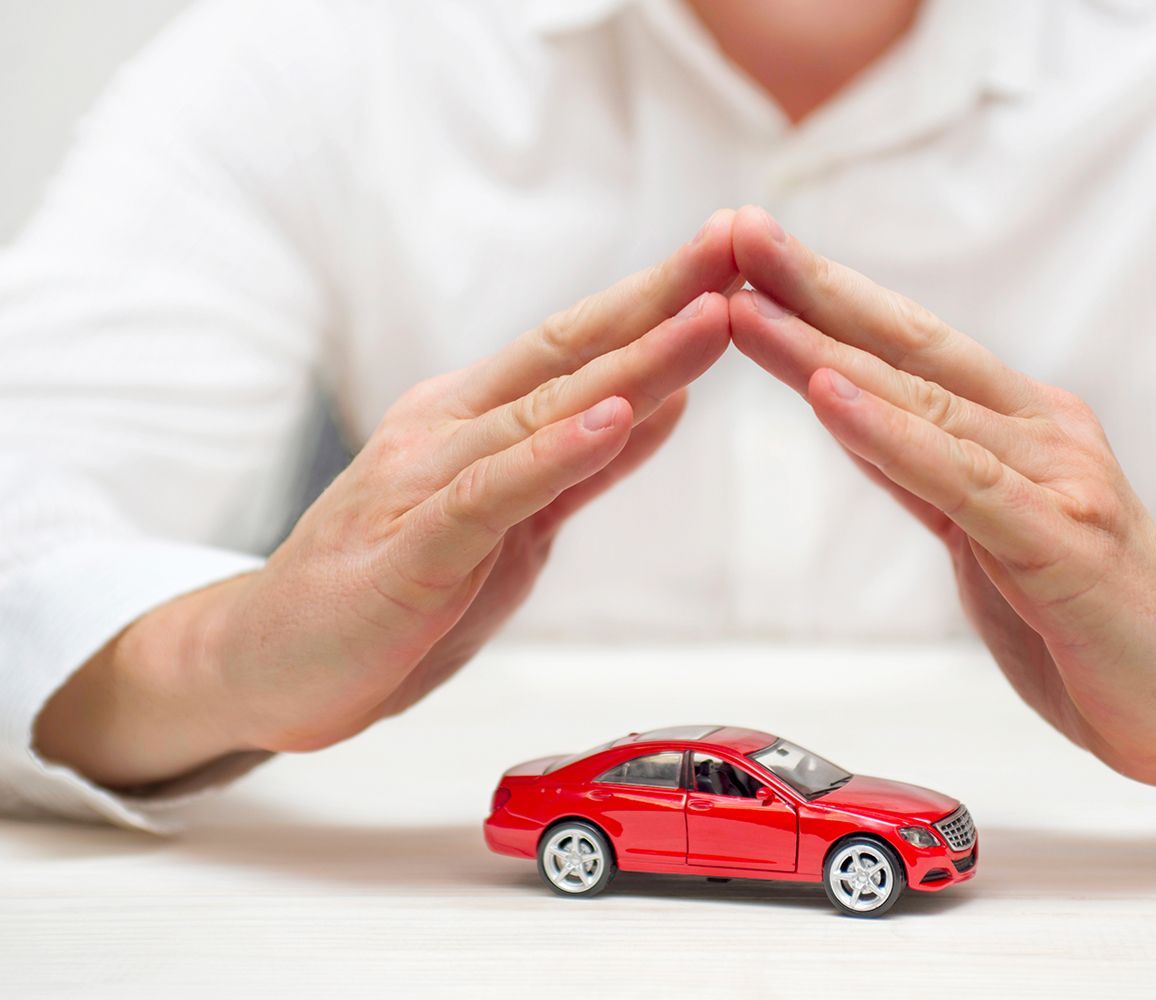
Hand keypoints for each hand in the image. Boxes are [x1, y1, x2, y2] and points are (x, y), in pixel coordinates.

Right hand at [36, 211, 740, 785]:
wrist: (268, 660)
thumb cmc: (394, 590)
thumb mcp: (512, 523)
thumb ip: (580, 465)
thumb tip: (661, 399)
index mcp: (474, 417)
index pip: (579, 344)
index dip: (660, 299)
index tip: (736, 255)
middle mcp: (449, 428)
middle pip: (570, 352)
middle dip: (663, 298)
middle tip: (740, 243)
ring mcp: (427, 480)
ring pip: (545, 409)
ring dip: (635, 362)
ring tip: (710, 317)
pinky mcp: (413, 548)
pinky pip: (492, 492)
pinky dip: (554, 453)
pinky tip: (612, 420)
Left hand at [727, 206, 1155, 823]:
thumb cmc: (1093, 621)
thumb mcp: (989, 536)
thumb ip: (928, 471)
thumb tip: (851, 411)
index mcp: (1022, 428)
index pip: (907, 349)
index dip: (825, 297)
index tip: (745, 254)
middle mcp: (1043, 434)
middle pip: (910, 349)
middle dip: (814, 288)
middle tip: (735, 231)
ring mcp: (1060, 480)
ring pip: (924, 401)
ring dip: (827, 348)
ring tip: (748, 304)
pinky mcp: (1065, 542)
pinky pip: (961, 481)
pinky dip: (890, 434)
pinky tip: (829, 394)